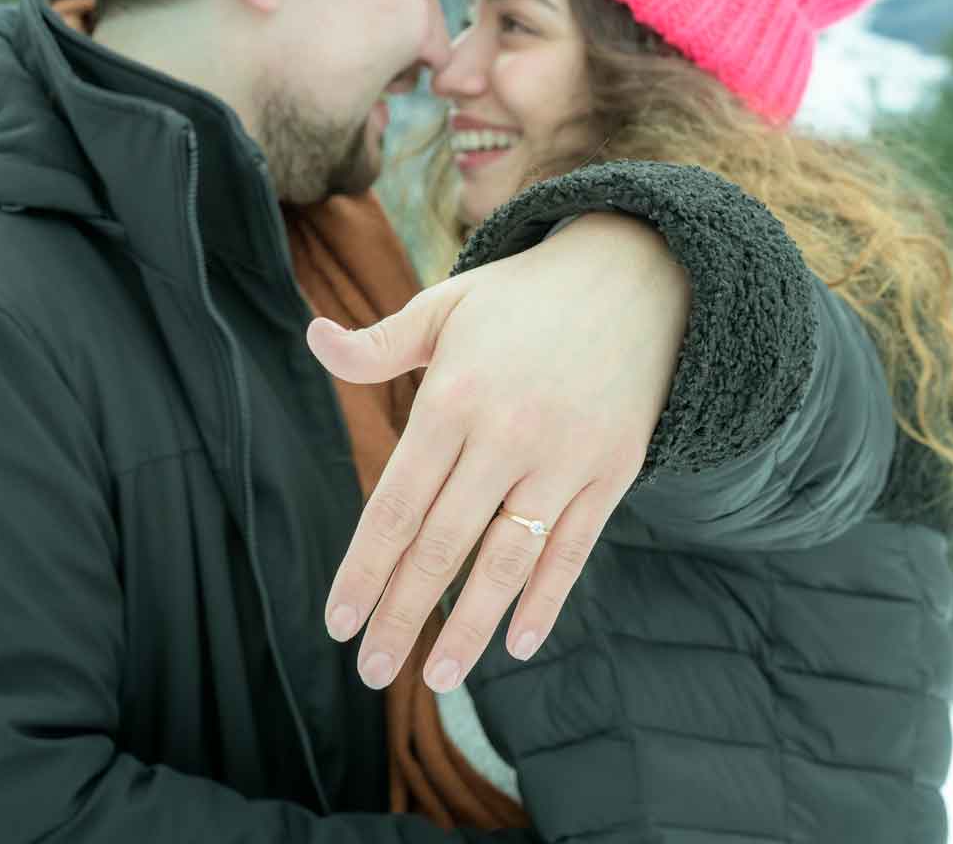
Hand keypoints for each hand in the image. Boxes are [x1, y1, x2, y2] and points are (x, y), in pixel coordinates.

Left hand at [306, 213, 688, 694]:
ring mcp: (564, 458)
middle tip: (371, 670)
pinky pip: (572, 551)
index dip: (364, 571)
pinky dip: (545, 601)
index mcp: (453, 397)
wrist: (638, 274)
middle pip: (442, 546)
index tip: (338, 623)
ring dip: (470, 628)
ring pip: (506, 562)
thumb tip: (314, 341)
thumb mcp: (447, 305)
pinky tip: (517, 645)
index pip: (395, 506)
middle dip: (403, 615)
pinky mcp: (612, 471)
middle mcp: (506, 434)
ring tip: (437, 678)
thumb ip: (380, 343)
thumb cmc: (523, 297)